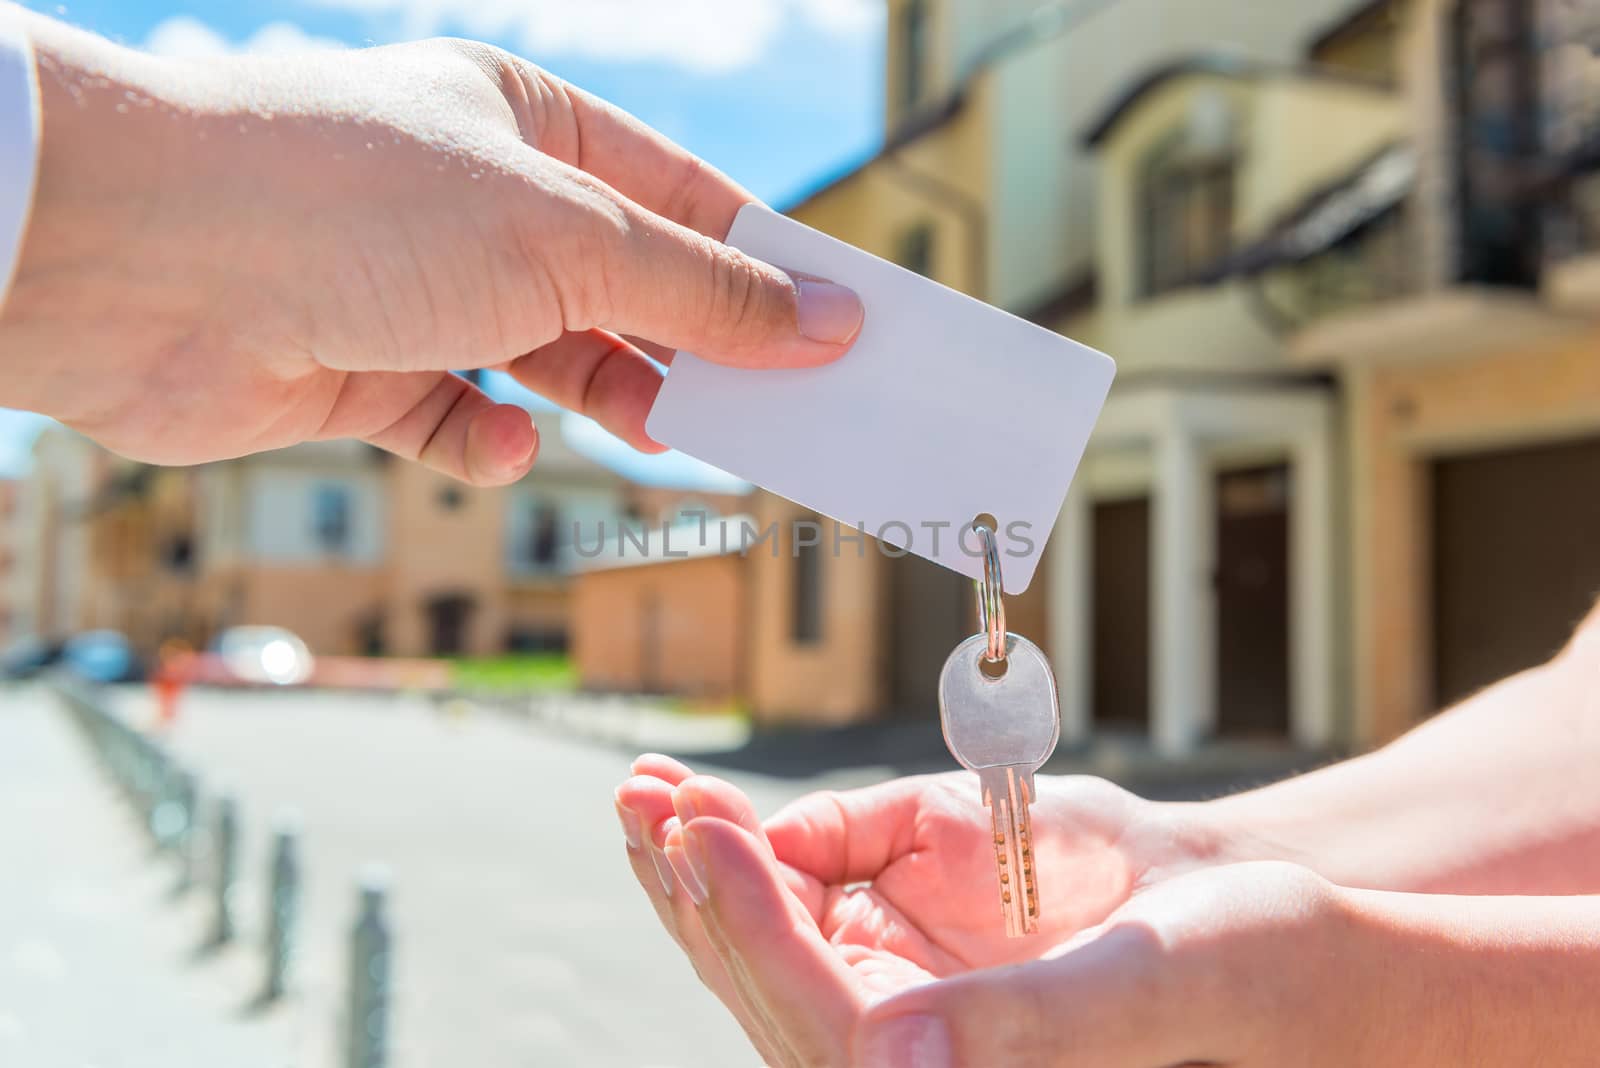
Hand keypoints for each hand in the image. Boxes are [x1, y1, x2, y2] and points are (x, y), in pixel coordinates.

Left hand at [2, 16, 862, 482]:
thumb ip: (701, 290)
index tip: (841, 329)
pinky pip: (457, 422)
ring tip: (664, 437)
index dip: (765, 265)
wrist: (138, 263)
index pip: (681, 198)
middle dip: (695, 347)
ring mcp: (416, 290)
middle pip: (625, 287)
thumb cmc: (356, 201)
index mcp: (530, 126)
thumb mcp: (569, 237)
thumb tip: (824, 321)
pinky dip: (490, 443)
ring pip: (551, 360)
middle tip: (779, 412)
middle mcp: (475, 203)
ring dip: (608, 400)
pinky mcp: (359, 374)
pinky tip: (503, 445)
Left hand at [614, 756, 1331, 1065]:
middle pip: (770, 991)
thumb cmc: (1252, 970)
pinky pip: (810, 924)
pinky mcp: (913, 970)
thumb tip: (885, 1061)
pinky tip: (707, 816)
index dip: (755, 923)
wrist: (1279, 944)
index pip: (825, 1020)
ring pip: (773, 959)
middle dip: (698, 891)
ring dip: (702, 875)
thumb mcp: (1152, 983)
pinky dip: (753, 866)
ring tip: (644, 795)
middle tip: (641, 797)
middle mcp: (922, 1064)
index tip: (700, 829)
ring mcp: (911, 1017)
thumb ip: (1027, 1030)